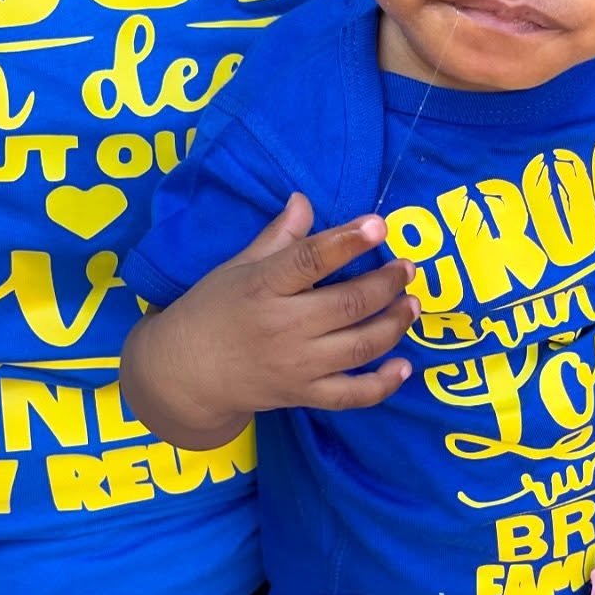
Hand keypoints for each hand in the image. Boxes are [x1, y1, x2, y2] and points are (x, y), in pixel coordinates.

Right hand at [121, 192, 417, 447]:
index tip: (378, 224)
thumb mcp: (237, 267)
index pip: (309, 260)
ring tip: (411, 305)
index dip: (347, 241)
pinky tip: (404, 366)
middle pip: (347, 305)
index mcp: (263, 287)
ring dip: (394, 325)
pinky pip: (352, 395)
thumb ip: (278, 236)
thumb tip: (304, 199)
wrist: (183, 375)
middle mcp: (283, 327)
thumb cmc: (212, 310)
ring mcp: (296, 365)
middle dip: (386, 284)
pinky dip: (383, 384)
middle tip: (407, 268)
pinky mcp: (304, 395)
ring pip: (359, 346)